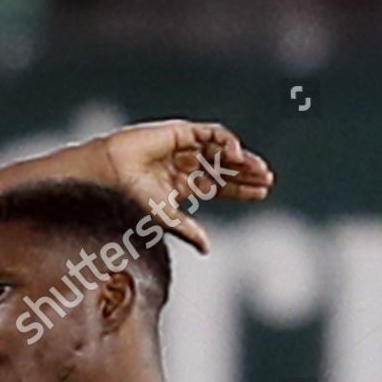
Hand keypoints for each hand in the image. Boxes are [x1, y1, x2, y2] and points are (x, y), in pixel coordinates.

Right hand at [97, 119, 273, 252]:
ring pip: (222, 151)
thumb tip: (207, 249)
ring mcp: (187, 147)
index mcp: (186, 186)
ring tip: (258, 169)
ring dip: (242, 159)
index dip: (242, 190)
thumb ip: (188, 230)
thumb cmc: (132, 196)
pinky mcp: (182, 132)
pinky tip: (236, 154)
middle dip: (248, 173)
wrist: (113, 173)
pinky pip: (211, 134)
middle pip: (226, 168)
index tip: (263, 193)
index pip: (222, 187)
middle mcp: (189, 165)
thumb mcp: (166, 218)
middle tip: (268, 179)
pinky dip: (226, 141)